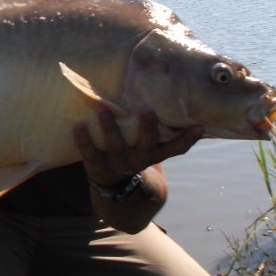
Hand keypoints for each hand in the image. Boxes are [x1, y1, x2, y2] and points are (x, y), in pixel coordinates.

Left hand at [73, 109, 201, 187]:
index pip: (176, 148)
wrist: (112, 181)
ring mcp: (118, 163)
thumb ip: (160, 126)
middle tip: (146, 109)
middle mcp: (139, 159)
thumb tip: (177, 93)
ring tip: (102, 110)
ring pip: (115, 147)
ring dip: (110, 128)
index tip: (199, 126)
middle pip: (146, 145)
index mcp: (155, 153)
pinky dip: (83, 140)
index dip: (188, 139)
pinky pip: (90, 154)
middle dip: (147, 128)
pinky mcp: (97, 165)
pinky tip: (77, 125)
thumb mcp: (150, 144)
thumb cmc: (135, 149)